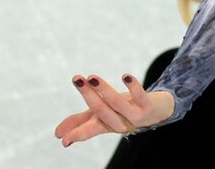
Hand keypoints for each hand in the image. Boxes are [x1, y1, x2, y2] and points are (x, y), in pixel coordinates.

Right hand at [54, 73, 175, 147]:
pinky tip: (126, 76)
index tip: (60, 138)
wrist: (157, 112)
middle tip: (76, 78)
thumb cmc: (124, 112)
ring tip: (92, 76)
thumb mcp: (102, 116)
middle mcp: (119, 123)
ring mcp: (134, 116)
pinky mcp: (147, 106)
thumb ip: (81, 122)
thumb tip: (57, 134)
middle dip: (88, 94)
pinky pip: (140, 96)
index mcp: (105, 125)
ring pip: (116, 102)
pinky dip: (133, 86)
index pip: (88, 130)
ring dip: (104, 88)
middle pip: (101, 110)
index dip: (76, 133)